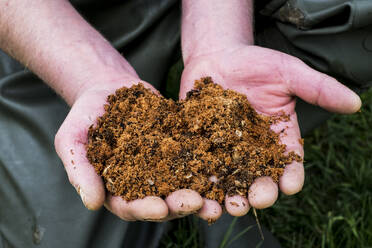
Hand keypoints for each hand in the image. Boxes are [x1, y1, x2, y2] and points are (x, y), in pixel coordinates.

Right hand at [54, 76, 203, 220]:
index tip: (160, 207)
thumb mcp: (71, 139)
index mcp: (116, 189)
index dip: (146, 209)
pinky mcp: (178, 147)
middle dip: (180, 204)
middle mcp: (142, 183)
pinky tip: (222, 167)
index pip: (131, 206)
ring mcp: (163, 166)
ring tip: (216, 198)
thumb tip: (92, 203)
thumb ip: (80, 170)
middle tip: (197, 203)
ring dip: (201, 193)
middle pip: (164, 201)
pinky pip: (195, 157)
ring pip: (183, 184)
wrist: (108, 88)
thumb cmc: (84, 116)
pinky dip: (208, 164)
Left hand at [179, 45, 360, 219]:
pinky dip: (200, 181)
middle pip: (260, 178)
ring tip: (229, 205)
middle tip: (256, 200)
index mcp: (278, 138)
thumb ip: (318, 88)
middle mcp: (253, 150)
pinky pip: (200, 166)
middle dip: (260, 192)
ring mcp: (225, 150)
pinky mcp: (201, 145)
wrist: (218, 56)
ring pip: (230, 180)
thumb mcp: (289, 73)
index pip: (290, 163)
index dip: (292, 176)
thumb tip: (354, 103)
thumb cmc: (256, 63)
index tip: (290, 185)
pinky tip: (199, 191)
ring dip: (230, 195)